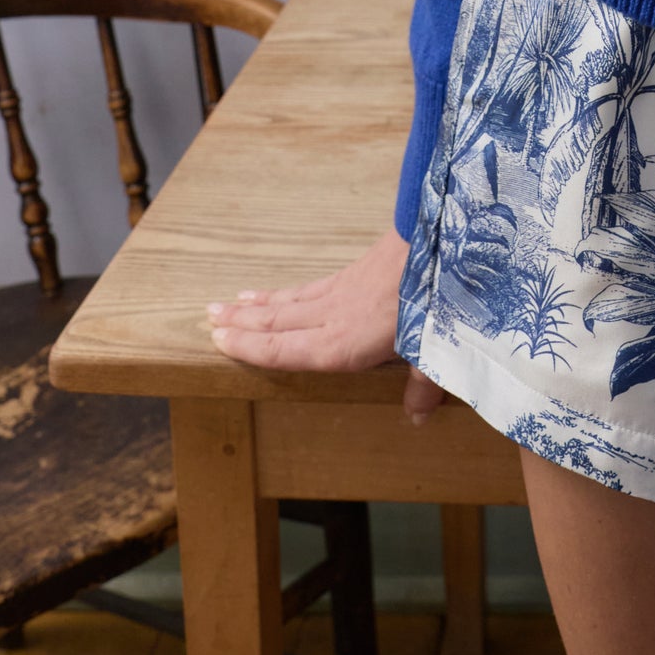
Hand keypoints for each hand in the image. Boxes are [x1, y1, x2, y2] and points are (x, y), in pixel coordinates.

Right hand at [207, 227, 446, 415]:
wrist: (447, 235)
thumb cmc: (440, 299)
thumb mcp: (437, 352)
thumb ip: (424, 387)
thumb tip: (418, 418)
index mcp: (344, 343)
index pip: (285, 349)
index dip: (250, 347)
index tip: (219, 341)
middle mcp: (333, 317)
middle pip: (278, 320)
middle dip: (241, 321)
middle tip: (207, 317)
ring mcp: (343, 290)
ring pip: (290, 300)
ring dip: (256, 303)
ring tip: (225, 302)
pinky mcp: (357, 270)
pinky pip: (310, 285)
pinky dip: (287, 290)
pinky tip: (282, 291)